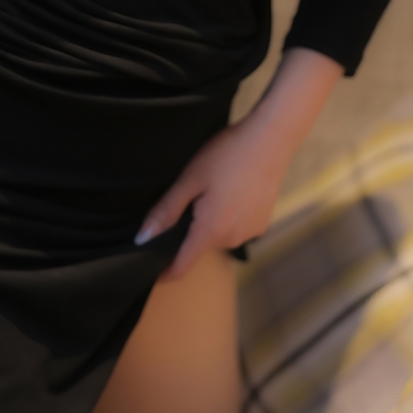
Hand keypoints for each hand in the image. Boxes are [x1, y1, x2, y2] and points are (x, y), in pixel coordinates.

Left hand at [136, 117, 292, 281]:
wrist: (270, 139)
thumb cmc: (227, 155)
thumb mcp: (190, 179)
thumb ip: (166, 212)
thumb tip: (143, 239)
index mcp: (211, 231)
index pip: (182, 266)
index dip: (164, 273)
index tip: (151, 272)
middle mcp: (232, 238)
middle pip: (200, 246)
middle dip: (189, 231)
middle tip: (188, 197)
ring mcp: (250, 232)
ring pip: (218, 235)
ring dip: (210, 222)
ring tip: (213, 189)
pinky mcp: (263, 222)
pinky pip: (236, 226)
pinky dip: (228, 215)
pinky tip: (232, 190)